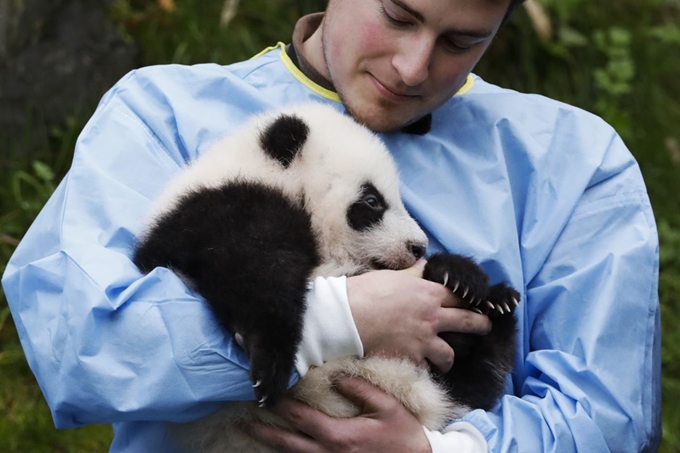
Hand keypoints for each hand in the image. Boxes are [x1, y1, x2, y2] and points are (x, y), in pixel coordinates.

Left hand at [249, 375, 430, 452]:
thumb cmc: (404, 437)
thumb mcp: (387, 407)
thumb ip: (360, 389)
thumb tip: (337, 376)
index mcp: (337, 435)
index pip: (299, 416)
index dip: (279, 404)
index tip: (266, 392)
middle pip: (286, 442)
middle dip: (264, 429)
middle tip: (245, 420)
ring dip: (274, 445)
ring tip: (256, 434)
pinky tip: (285, 450)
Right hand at [346, 260, 491, 372]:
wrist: (348, 316)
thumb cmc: (367, 290)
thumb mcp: (395, 274)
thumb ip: (415, 272)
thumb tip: (425, 264)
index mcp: (429, 294)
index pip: (461, 296)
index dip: (472, 299)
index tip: (478, 302)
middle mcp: (432, 318)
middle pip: (468, 322)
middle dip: (481, 325)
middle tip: (486, 327)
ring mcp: (423, 341)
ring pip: (449, 355)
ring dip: (449, 358)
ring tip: (447, 360)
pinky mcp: (410, 359)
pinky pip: (424, 368)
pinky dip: (422, 369)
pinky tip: (420, 369)